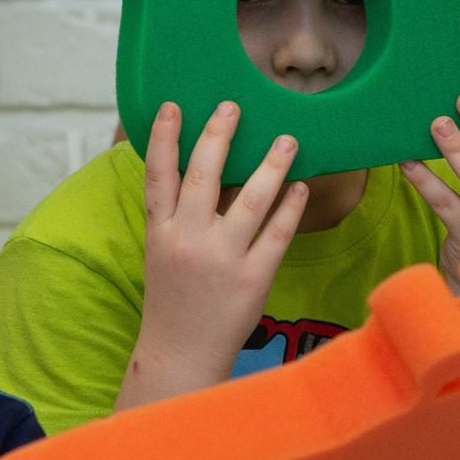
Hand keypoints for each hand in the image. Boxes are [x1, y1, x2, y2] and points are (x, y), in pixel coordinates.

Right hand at [127, 100, 309, 393]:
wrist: (181, 353)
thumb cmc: (174, 298)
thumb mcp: (159, 252)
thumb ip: (173, 214)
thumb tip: (193, 170)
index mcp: (160, 231)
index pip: (158, 175)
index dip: (164, 138)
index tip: (175, 105)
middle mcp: (188, 240)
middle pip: (203, 176)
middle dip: (219, 137)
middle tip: (234, 106)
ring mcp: (221, 259)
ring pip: (249, 200)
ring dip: (271, 166)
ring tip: (288, 139)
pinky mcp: (253, 279)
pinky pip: (277, 235)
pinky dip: (289, 209)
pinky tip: (301, 188)